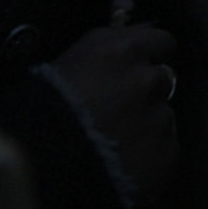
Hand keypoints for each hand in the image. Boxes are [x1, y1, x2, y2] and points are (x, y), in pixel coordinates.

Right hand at [35, 19, 182, 207]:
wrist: (40, 167)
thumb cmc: (41, 111)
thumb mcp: (69, 62)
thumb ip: (107, 50)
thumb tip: (131, 46)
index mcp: (124, 51)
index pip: (161, 41)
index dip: (149, 55)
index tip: (137, 68)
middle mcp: (148, 79)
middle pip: (162, 80)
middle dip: (146, 92)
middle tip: (119, 112)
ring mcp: (161, 117)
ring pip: (162, 117)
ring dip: (147, 126)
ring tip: (116, 143)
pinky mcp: (167, 153)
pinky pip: (164, 150)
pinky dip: (149, 156)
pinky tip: (124, 165)